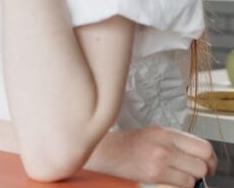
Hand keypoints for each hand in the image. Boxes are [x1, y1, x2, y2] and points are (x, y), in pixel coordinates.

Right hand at [87, 126, 215, 186]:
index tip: (208, 165)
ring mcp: (160, 158)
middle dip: (204, 171)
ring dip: (191, 180)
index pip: (203, 146)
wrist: (103, 151)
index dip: (210, 159)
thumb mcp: (153, 134)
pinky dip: (181, 185)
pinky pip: (182, 184)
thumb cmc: (127, 145)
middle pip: (203, 161)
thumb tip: (199, 157)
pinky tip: (170, 181)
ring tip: (179, 178)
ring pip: (194, 175)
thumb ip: (176, 142)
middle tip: (198, 175)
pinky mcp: (154, 173)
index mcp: (165, 132)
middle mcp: (165, 143)